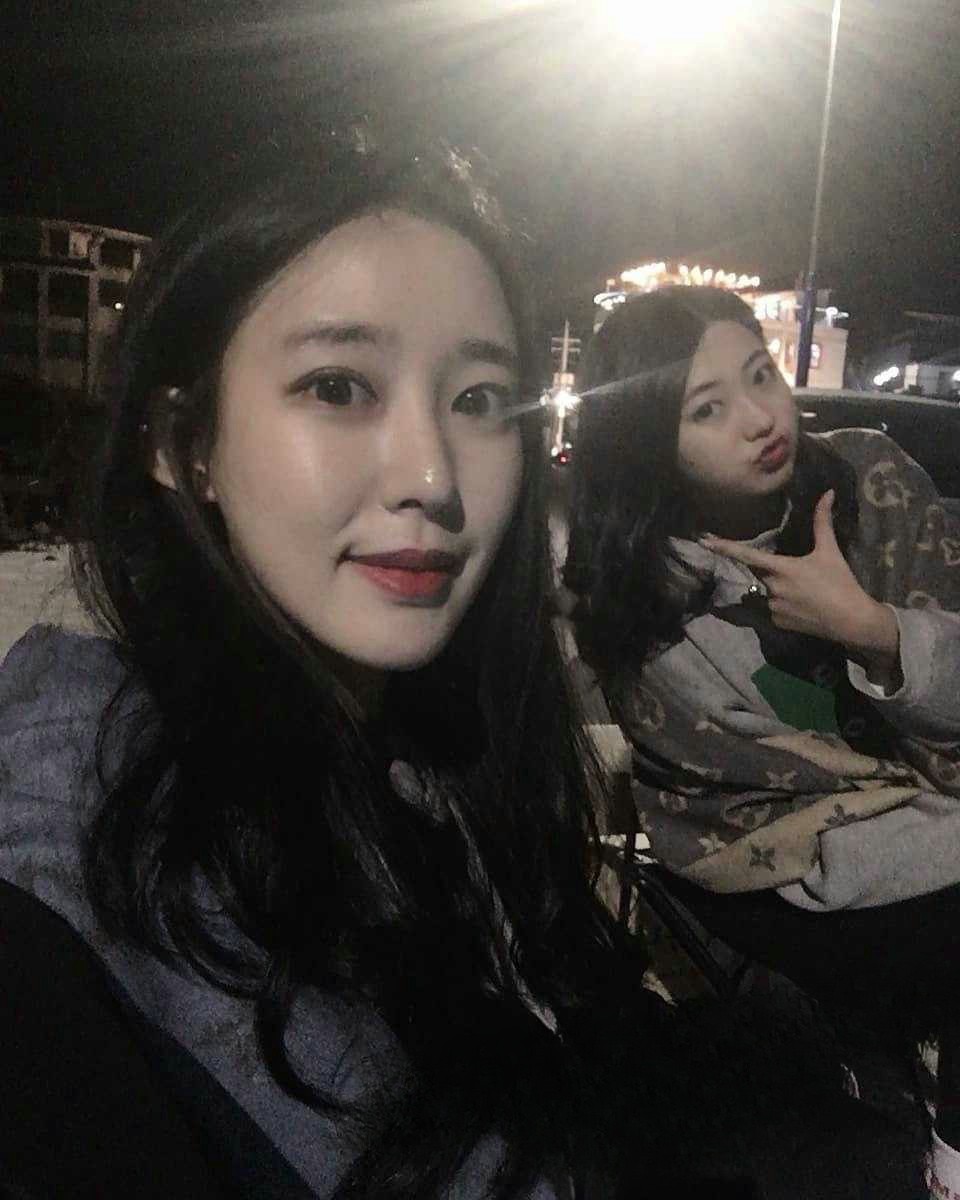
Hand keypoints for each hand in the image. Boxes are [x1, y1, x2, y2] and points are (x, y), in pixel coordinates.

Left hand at [701, 490, 899, 677]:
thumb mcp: (830, 551)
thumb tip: (827, 493)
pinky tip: (804, 605)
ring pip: (767, 591)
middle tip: (799, 572)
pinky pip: (774, 608)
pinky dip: (784, 604)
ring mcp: (773, 608)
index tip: (704, 540)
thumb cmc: (840, 582)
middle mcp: (772, 588)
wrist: (851, 620)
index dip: (724, 547)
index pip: (746, 555)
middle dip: (771, 568)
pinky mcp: (778, 623)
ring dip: (779, 587)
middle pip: (761, 572)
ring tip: (807, 590)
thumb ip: (823, 522)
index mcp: (781, 568)